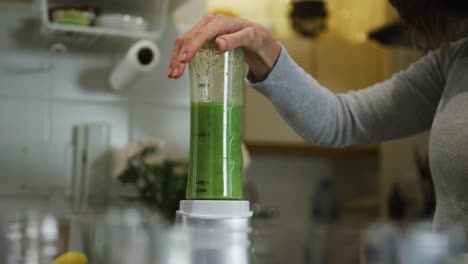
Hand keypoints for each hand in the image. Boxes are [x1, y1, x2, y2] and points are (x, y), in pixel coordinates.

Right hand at [167, 14, 281, 81]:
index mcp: (218, 22)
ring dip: (176, 58)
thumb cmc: (253, 36)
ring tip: (173, 73)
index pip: (200, 35)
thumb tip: (218, 43)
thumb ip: (235, 40)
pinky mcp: (201, 38)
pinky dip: (179, 56)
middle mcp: (208, 24)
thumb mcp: (249, 37)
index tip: (184, 60)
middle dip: (179, 57)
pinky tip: (177, 67)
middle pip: (187, 39)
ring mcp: (203, 30)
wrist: (254, 37)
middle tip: (175, 73)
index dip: (191, 48)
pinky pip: (187, 45)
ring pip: (183, 42)